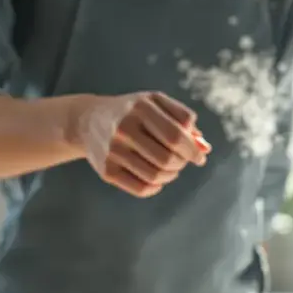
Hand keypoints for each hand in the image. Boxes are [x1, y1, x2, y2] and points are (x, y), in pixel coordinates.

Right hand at [68, 92, 211, 197]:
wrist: (88, 121)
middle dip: (182, 163)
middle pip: (168, 159)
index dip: (193, 151)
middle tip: (182, 160)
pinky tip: (157, 178)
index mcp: (141, 108)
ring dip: (171, 175)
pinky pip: (142, 189)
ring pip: (156, 176)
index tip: (199, 157)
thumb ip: (184, 120)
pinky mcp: (106, 170)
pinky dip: (157, 187)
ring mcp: (113, 151)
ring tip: (171, 168)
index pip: (177, 137)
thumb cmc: (133, 111)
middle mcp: (124, 128)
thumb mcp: (157, 104)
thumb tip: (204, 149)